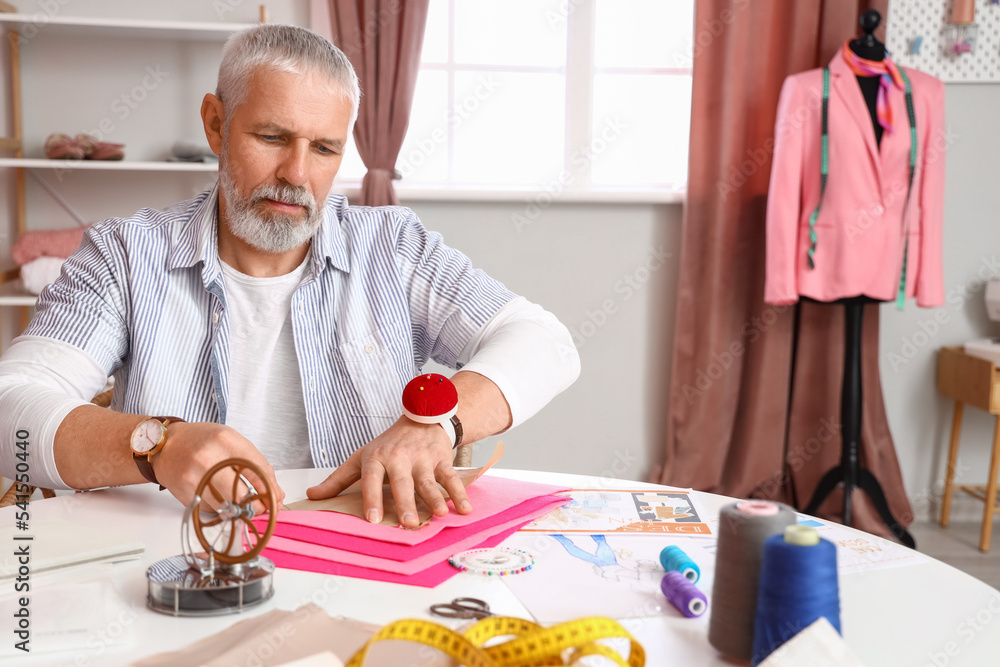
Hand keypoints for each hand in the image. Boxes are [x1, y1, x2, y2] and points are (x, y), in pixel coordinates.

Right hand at [152, 422, 284, 513]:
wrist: (164, 445)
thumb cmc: (201, 441)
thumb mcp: (231, 440)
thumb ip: (255, 463)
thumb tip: (275, 492)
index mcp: (225, 441)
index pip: (257, 470)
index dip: (270, 488)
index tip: (276, 498)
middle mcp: (208, 459)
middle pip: (241, 494)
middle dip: (256, 505)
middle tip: (262, 507)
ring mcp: (194, 478)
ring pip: (227, 506)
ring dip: (239, 509)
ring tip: (241, 502)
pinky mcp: (186, 494)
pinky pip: (212, 510)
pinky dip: (221, 508)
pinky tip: (218, 497)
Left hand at [305, 416, 471, 527]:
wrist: (421, 418)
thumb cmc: (388, 445)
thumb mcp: (361, 457)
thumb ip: (338, 479)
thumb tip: (312, 496)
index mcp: (377, 459)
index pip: (371, 479)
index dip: (372, 498)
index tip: (372, 518)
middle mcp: (399, 458)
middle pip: (402, 482)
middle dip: (406, 502)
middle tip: (409, 522)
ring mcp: (422, 459)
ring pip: (428, 481)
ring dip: (435, 498)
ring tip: (439, 515)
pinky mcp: (441, 460)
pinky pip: (451, 478)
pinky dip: (459, 493)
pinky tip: (464, 509)